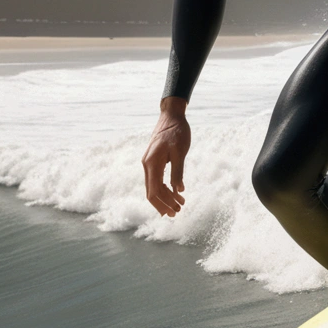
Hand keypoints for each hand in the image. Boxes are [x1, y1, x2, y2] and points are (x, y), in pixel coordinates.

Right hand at [142, 97, 190, 217]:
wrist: (171, 115)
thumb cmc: (177, 132)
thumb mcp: (180, 152)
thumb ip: (178, 171)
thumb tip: (178, 191)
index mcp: (151, 164)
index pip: (154, 191)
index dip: (163, 204)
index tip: (175, 211)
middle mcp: (147, 165)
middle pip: (152, 192)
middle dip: (164, 203)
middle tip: (178, 212)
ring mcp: (149, 163)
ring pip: (154, 186)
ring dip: (166, 197)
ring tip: (180, 204)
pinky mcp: (154, 161)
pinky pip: (157, 179)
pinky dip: (165, 188)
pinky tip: (176, 192)